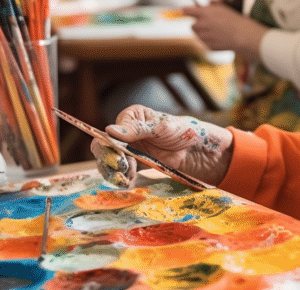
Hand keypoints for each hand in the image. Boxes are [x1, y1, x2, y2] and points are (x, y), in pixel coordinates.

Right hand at [90, 106, 233, 187]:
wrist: (195, 150)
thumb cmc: (181, 131)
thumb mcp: (161, 127)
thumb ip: (137, 129)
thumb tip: (110, 130)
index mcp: (131, 117)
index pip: (108, 132)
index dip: (108, 147)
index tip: (121, 159)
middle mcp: (126, 132)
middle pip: (103, 148)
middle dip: (108, 162)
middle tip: (122, 171)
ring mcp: (129, 148)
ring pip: (109, 162)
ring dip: (113, 173)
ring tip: (125, 180)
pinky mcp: (135, 162)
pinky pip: (122, 172)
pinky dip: (122, 178)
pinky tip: (129, 183)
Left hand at [182, 3, 267, 61]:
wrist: (243, 36)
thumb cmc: (236, 20)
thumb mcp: (224, 8)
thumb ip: (213, 6)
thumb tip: (208, 5)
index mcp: (205, 13)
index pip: (188, 10)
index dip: (185, 10)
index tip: (183, 10)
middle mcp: (201, 25)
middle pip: (192, 26)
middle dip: (198, 25)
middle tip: (208, 24)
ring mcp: (204, 37)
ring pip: (198, 35)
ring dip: (203, 34)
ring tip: (217, 33)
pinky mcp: (208, 47)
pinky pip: (205, 43)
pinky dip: (209, 41)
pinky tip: (220, 39)